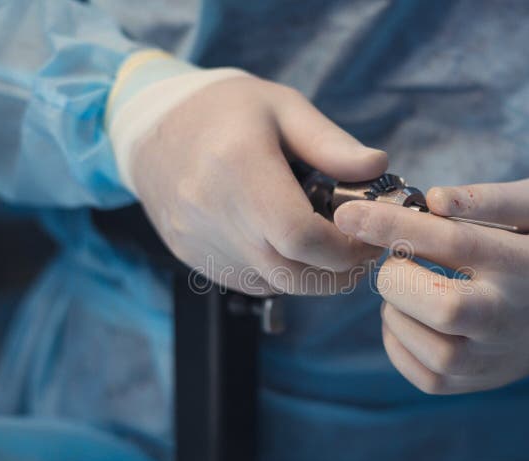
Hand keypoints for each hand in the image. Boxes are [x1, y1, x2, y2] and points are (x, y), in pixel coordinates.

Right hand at [130, 74, 386, 294]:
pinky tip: (287, 242)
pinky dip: (282, 272)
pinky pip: (252, 282)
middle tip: (361, 248)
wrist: (150, 126)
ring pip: (275, 285)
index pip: (300, 237)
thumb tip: (378, 168)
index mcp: (239, 168)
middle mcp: (213, 214)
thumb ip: (332, 143)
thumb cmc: (225, 111)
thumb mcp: (283, 107)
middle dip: (339, 271)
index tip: (368, 237)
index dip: (345, 249)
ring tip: (327, 241)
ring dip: (313, 274)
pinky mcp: (192, 258)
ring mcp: (199, 242)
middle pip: (293, 273)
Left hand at [334, 178, 528, 393]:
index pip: (454, 243)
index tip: (348, 213)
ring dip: (397, 309)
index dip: (394, 226)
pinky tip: (409, 314)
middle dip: (397, 275)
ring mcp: (496, 360)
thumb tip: (433, 200)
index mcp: (528, 267)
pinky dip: (399, 342)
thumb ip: (493, 198)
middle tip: (396, 257)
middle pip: (441, 306)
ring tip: (408, 284)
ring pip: (429, 348)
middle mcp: (512, 319)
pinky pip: (423, 374)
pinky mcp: (478, 383)